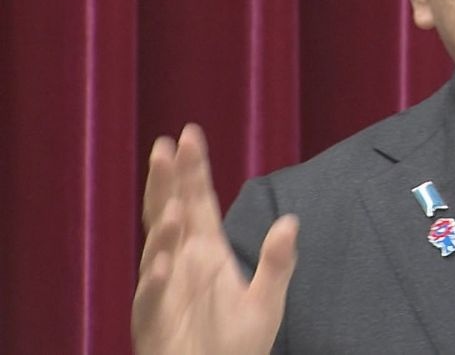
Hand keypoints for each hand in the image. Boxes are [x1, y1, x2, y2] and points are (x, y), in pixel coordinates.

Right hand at [132, 124, 297, 354]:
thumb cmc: (237, 344)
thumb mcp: (268, 301)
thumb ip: (278, 262)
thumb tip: (291, 220)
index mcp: (207, 251)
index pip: (199, 201)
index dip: (193, 169)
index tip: (189, 133)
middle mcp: (181, 263)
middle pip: (170, 213)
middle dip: (167, 182)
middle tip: (165, 146)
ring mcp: (163, 290)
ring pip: (157, 252)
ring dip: (164, 230)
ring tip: (174, 207)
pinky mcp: (152, 322)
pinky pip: (151, 298)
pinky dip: (156, 281)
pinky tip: (164, 263)